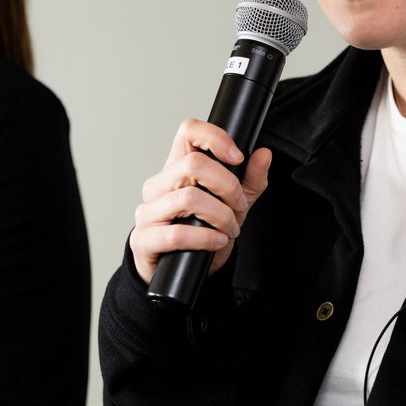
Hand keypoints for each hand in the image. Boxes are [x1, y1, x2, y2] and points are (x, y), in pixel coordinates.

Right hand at [130, 119, 270, 283]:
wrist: (182, 273)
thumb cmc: (201, 233)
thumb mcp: (233, 206)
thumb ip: (249, 181)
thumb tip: (263, 154)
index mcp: (176, 169)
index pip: (188, 132)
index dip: (214, 137)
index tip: (237, 157)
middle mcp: (158, 185)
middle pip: (193, 164)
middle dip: (228, 186)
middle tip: (239, 205)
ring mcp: (147, 211)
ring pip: (188, 198)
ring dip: (220, 216)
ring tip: (229, 228)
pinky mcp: (143, 239)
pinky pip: (176, 233)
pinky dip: (205, 239)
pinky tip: (217, 242)